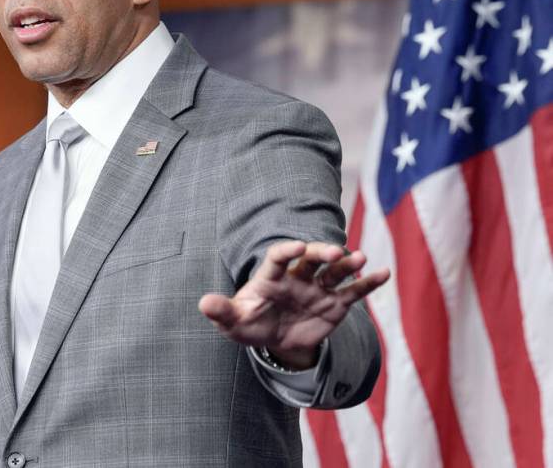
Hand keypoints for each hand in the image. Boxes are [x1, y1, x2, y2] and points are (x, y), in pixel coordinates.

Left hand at [198, 240, 389, 369]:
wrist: (275, 340)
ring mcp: (318, 288)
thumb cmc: (250, 323)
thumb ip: (221, 312)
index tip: (299, 247)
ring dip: (348, 264)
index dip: (288, 250)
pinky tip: (384, 273)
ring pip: (334, 272)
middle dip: (322, 253)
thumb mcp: (233, 322)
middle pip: (311, 259)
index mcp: (271, 277)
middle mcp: (297, 277)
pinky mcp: (335, 303)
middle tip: (336, 252)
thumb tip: (203, 304)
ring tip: (362, 259)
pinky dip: (368, 283)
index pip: (279, 257)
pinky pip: (353, 292)